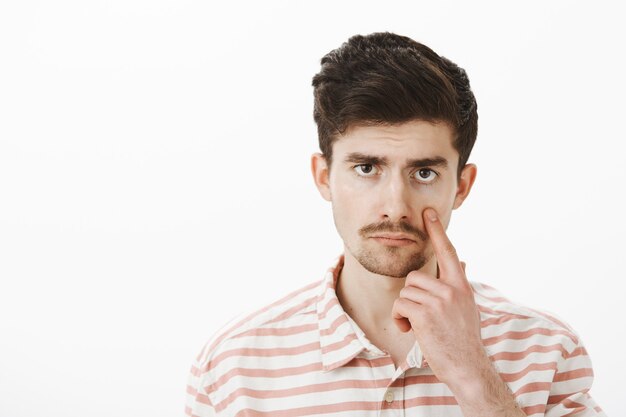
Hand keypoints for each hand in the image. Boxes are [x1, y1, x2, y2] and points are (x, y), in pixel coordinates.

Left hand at [391, 207, 485, 385]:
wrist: (468, 368)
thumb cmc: (463, 340)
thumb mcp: (467, 307)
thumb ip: (459, 284)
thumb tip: (461, 262)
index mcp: (461, 286)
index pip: (447, 252)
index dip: (437, 231)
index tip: (428, 212)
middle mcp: (452, 289)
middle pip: (414, 277)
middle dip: (411, 297)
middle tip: (421, 316)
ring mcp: (439, 301)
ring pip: (405, 292)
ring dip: (405, 311)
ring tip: (419, 326)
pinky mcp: (425, 314)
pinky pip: (400, 306)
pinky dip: (400, 320)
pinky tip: (411, 331)